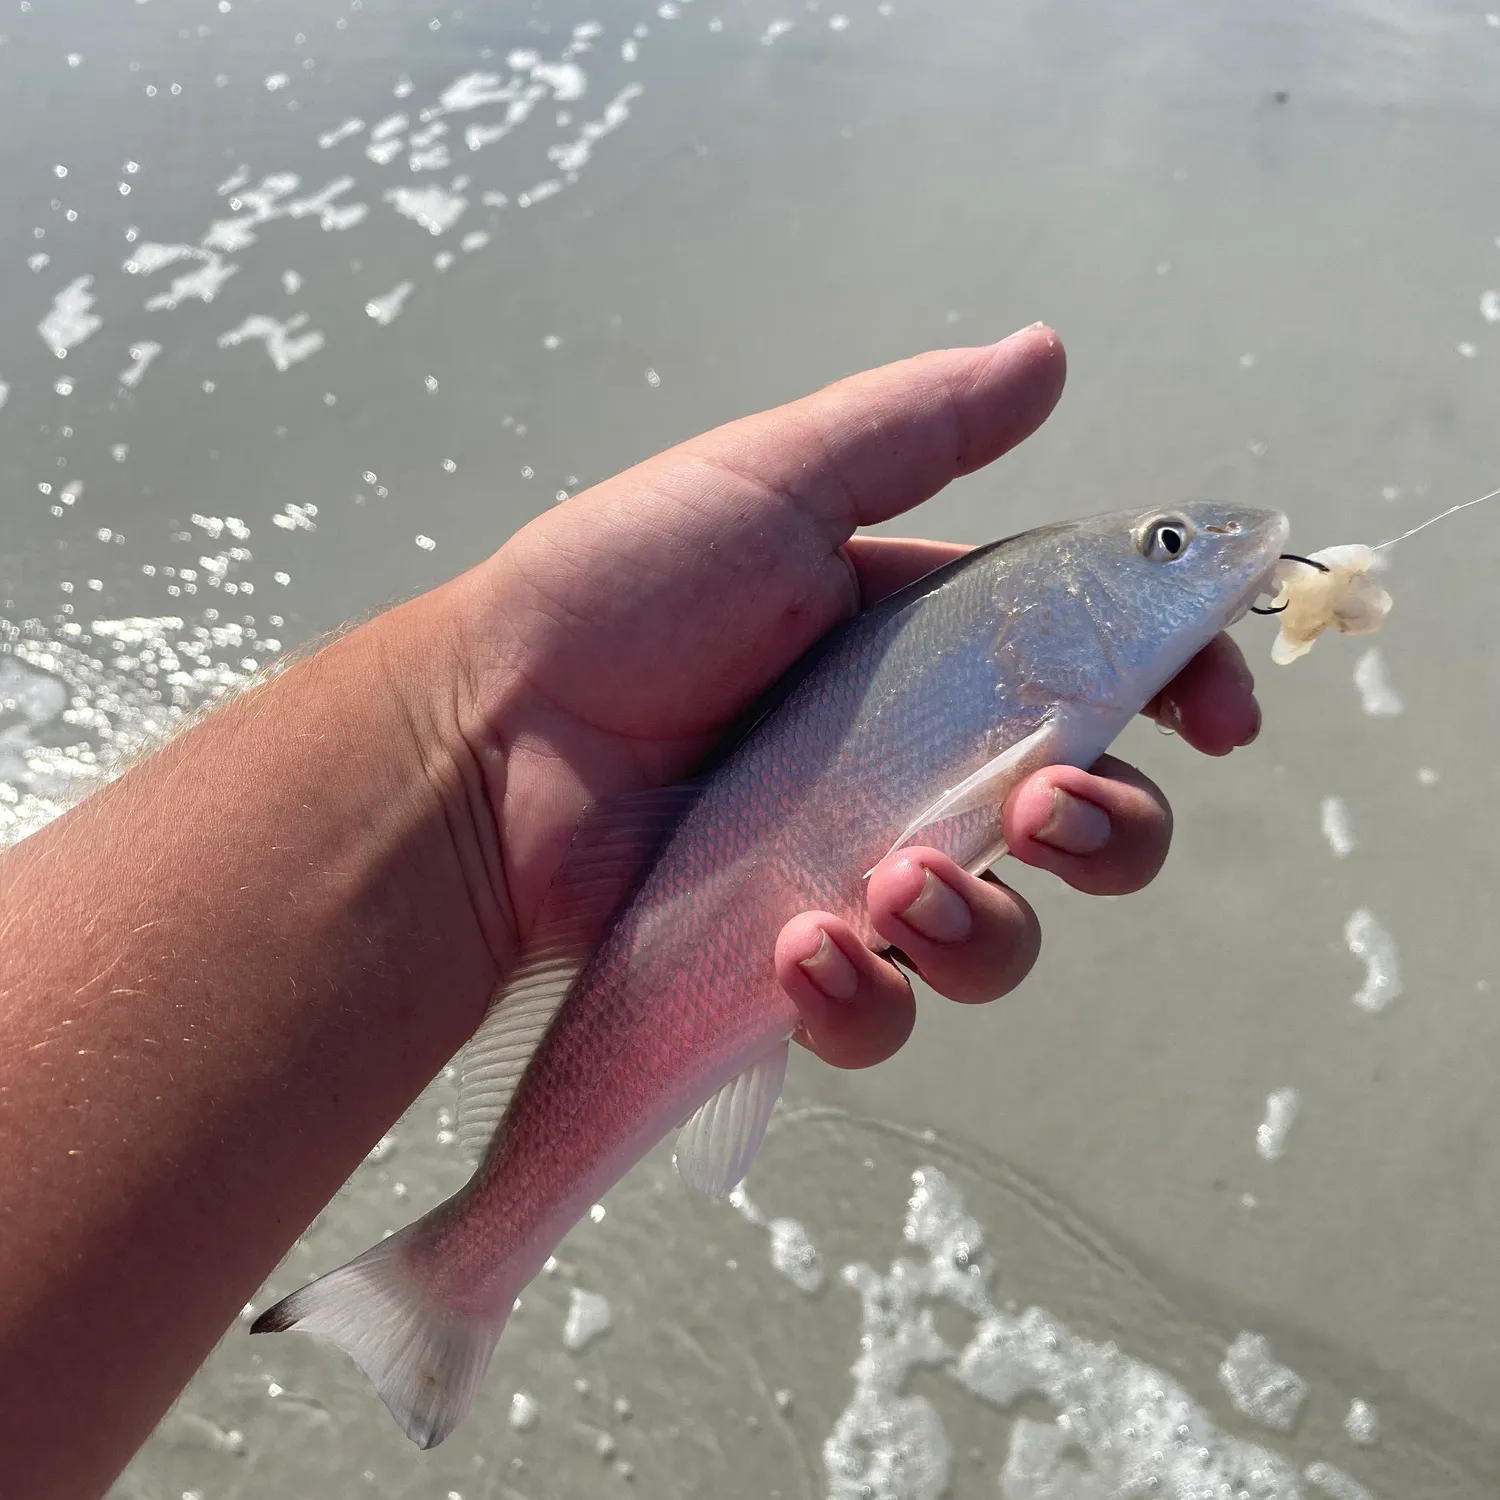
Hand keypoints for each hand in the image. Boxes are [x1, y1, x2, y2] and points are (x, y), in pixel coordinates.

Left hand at [449, 324, 1259, 1064]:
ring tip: (898, 882)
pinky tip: (805, 944)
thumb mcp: (774, 485)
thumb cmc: (614, 597)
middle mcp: (913, 763)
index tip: (1219, 712)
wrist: (484, 736)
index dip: (1181, 690)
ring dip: (986, 927)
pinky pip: (879, 1011)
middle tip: (1047, 805)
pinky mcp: (792, 956)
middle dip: (1112, 830)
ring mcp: (856, 867)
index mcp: (932, 650)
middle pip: (1087, 822)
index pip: (1103, 674)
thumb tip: (1049, 355)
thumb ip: (917, 430)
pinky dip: (864, 994)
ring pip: (1001, 941)